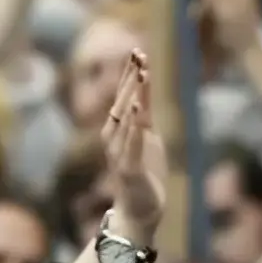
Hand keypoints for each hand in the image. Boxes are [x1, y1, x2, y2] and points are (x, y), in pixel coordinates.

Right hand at [100, 51, 166, 239]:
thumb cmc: (144, 174)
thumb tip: (144, 96)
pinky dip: (134, 127)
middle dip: (131, 78)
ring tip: (141, 74)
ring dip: (133, 96)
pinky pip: (131, 143)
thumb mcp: (147, 141)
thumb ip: (144, 120)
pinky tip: (139, 110)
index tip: (138, 52)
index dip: (130, 75)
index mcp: (120, 129)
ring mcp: (120, 152)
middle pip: (122, 101)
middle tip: (138, 54)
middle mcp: (114, 137)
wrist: (140, 210)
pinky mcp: (128, 168)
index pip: (125, 97)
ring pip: (125, 119)